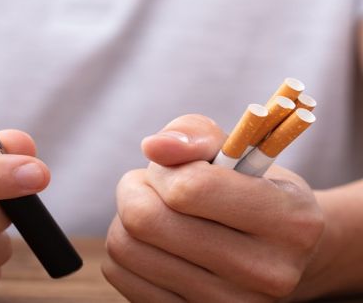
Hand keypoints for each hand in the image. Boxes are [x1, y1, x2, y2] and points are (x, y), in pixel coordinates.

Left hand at [102, 115, 324, 301]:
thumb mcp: (238, 149)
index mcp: (289, 221)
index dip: (164, 169)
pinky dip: (125, 250)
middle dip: (135, 190)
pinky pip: (120, 275)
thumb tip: (154, 146)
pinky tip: (153, 242)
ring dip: (126, 219)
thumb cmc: (251, 191)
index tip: (172, 167)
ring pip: (125, 249)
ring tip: (155, 212)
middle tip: (150, 185)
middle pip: (146, 221)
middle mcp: (265, 273)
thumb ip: (194, 133)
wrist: (279, 254)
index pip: (188, 189)